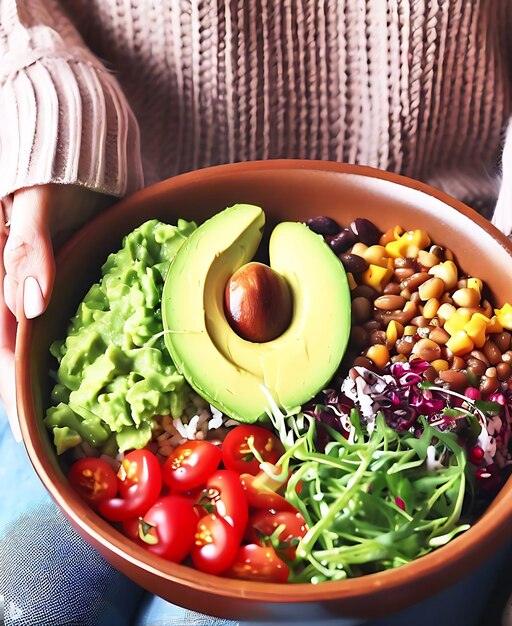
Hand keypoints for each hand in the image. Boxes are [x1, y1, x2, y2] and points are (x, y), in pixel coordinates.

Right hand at [1, 184, 111, 440]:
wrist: (87, 155)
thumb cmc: (53, 175)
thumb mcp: (33, 206)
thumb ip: (28, 251)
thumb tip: (29, 306)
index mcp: (10, 285)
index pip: (6, 351)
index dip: (16, 396)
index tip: (32, 436)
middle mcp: (34, 296)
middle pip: (36, 359)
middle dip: (52, 399)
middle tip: (81, 440)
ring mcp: (64, 291)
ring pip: (68, 345)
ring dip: (86, 377)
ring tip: (111, 416)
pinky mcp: (91, 283)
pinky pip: (98, 321)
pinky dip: (112, 344)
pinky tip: (133, 365)